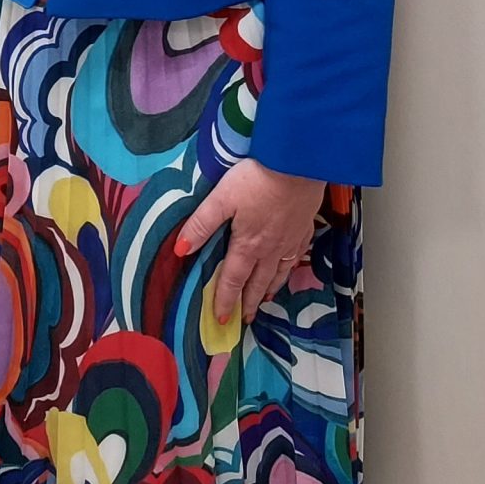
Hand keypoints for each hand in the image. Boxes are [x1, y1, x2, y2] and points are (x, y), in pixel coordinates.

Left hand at [174, 159, 323, 323]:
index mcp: (248, 245)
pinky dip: (289, 268)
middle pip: (258, 282)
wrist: (298, 164)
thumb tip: (179, 250)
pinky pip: (297, 256)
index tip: (222, 320)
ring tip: (264, 299)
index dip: (226, 300)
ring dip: (269, 288)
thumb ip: (201, 224)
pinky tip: (288, 267)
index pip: (233, 279)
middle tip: (244, 319)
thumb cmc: (257, 179)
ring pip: (279, 272)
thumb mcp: (222, 198)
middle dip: (249, 302)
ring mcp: (290, 239)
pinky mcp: (304, 227)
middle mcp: (271, 249)